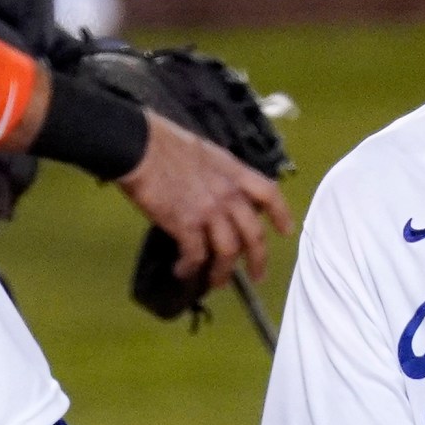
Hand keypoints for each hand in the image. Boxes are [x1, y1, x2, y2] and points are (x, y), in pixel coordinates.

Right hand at [116, 114, 292, 292]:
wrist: (138, 146)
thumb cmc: (162, 142)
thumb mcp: (204, 151)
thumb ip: (219, 173)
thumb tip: (218, 189)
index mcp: (234, 172)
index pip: (269, 194)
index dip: (280, 214)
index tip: (285, 230)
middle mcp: (228, 194)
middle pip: (253, 234)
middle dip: (258, 259)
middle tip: (257, 275)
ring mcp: (209, 211)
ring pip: (228, 251)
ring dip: (223, 272)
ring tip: (217, 282)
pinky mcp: (186, 225)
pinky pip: (196, 255)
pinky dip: (190, 267)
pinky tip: (183, 271)